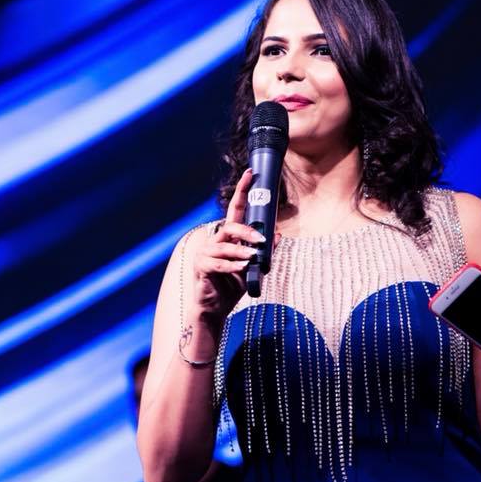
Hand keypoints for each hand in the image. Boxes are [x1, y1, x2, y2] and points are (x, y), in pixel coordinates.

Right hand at [191, 168, 272, 316]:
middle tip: (261, 240)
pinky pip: (218, 263)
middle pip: (230, 225)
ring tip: (252, 258)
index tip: (250, 173)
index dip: (242, 190)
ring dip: (241, 251)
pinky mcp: (201, 267)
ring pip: (224, 245)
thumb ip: (264, 251)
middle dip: (247, 230)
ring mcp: (206, 253)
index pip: (235, 208)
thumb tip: (278, 235)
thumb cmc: (233, 284)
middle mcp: (216, 240)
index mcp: (229, 237)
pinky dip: (232, 266)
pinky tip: (242, 268)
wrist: (216, 308)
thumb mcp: (254, 267)